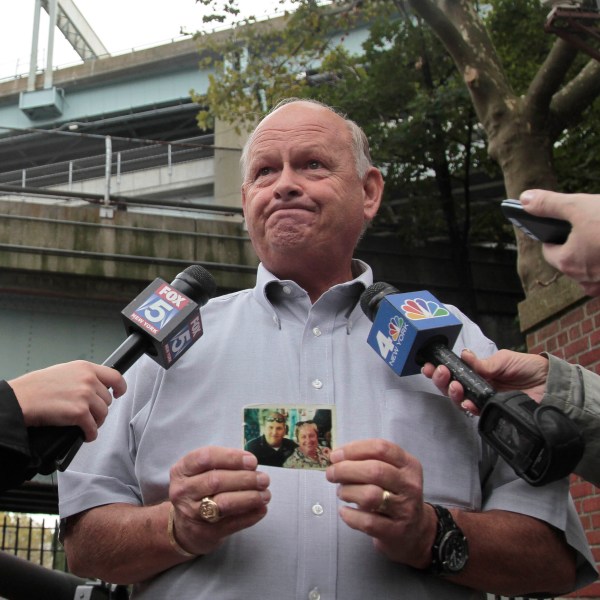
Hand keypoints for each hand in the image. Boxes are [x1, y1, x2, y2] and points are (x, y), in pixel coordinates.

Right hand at [9, 360, 126, 440]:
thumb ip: (83, 376)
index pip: (115, 376)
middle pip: (107, 399)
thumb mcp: (65, 371)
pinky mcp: (80, 413)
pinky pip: (93, 428)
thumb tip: (95, 386)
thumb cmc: (37, 387)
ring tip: (86, 424)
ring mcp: (85, 396)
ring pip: (103, 414)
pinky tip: (84, 435)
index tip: (119, 393)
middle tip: (88, 413)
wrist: (21, 398)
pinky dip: (90, 434)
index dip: (120, 387)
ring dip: (95, 422)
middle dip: (99, 408)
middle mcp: (88, 380)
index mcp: (85, 368)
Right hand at [168, 446, 270, 555]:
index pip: (206, 457)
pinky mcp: (205, 533)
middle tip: (264, 479)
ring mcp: (192, 514)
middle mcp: (183, 491)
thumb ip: (222, 464)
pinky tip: (261, 509)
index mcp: (182, 470)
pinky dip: (250, 516)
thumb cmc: (199, 491)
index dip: (231, 457)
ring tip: (265, 494)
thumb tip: (251, 464)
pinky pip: (231, 524)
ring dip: (249, 497)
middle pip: (216, 480)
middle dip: (245, 478)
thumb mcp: (200, 472)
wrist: (184, 528)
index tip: (252, 461)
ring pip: (224, 503)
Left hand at [326, 439, 435, 567]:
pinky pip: (367, 522)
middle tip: (331, 473)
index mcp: (409, 465)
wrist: (415, 532)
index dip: (354, 449)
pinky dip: (350, 515)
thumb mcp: (391, 472)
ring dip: (348, 491)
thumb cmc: (394, 495)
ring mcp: (404, 510)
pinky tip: (344, 511)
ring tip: (342, 492)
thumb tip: (337, 457)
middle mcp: (409, 485)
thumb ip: (368, 461)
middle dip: (346, 469)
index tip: (336, 455)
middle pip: (375, 470)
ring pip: (370, 495)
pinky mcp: (395, 532)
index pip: (381, 448)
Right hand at [421, 349, 548, 414]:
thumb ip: (484, 363)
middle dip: (441, 380)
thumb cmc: (527, 367)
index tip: (429, 365)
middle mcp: (476, 386)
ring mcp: (483, 400)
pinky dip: (469, 407)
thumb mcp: (504, 359)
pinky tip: (468, 403)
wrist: (550, 384)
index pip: (453, 371)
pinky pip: (475, 412)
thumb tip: (464, 356)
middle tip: (441, 373)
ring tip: (455, 386)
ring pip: (459, 400)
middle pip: (450, 386)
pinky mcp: (492, 412)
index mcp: (477, 371)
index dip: (439, 369)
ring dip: (452, 393)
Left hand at [521, 189, 599, 295]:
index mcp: (567, 262)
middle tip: (591, 225)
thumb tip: (524, 200)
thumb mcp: (580, 206)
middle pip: (572, 260)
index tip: (561, 224)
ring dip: (596, 254)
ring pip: (592, 268)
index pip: (549, 250)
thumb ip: (549, 204)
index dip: (553, 235)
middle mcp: (584, 280)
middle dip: (578, 243)